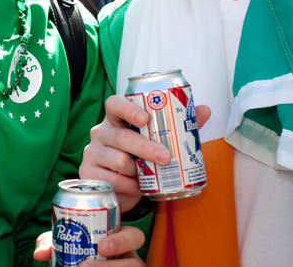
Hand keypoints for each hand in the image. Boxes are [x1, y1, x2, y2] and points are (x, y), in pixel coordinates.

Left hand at [33, 226, 146, 264]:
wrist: (74, 262)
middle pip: (137, 262)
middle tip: (87, 266)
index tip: (101, 247)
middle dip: (116, 265)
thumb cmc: (74, 253)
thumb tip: (40, 253)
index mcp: (120, 242)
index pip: (134, 236)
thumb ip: (51, 244)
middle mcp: (128, 260)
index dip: (122, 241)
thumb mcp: (64, 246)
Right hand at [79, 94, 210, 212]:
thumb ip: (179, 124)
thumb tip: (205, 110)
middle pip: (120, 136)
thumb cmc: (139, 157)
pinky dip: (128, 186)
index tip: (146, 118)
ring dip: (137, 171)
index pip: (115, 104)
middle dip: (145, 147)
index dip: (129, 109)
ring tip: (147, 175)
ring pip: (118, 160)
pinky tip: (135, 187)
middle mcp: (100, 132)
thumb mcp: (157, 141)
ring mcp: (92, 153)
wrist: (121, 187)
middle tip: (166, 157)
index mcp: (116, 119)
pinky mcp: (88, 173)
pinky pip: (112, 180)